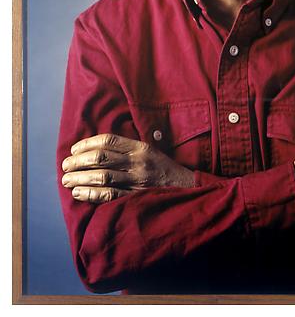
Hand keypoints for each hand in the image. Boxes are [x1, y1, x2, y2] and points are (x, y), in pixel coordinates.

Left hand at [61, 133, 194, 203]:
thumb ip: (128, 148)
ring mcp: (137, 181)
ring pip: (102, 176)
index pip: (108, 141)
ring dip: (80, 177)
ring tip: (66, 179)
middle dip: (78, 161)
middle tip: (65, 165)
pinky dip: (91, 194)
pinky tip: (78, 192)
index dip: (87, 144)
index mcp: (140, 147)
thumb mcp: (150, 150)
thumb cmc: (163, 169)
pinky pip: (109, 195)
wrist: (186, 188)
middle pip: (101, 158)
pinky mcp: (135, 197)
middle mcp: (138, 162)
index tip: (74, 149)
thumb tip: (97, 148)